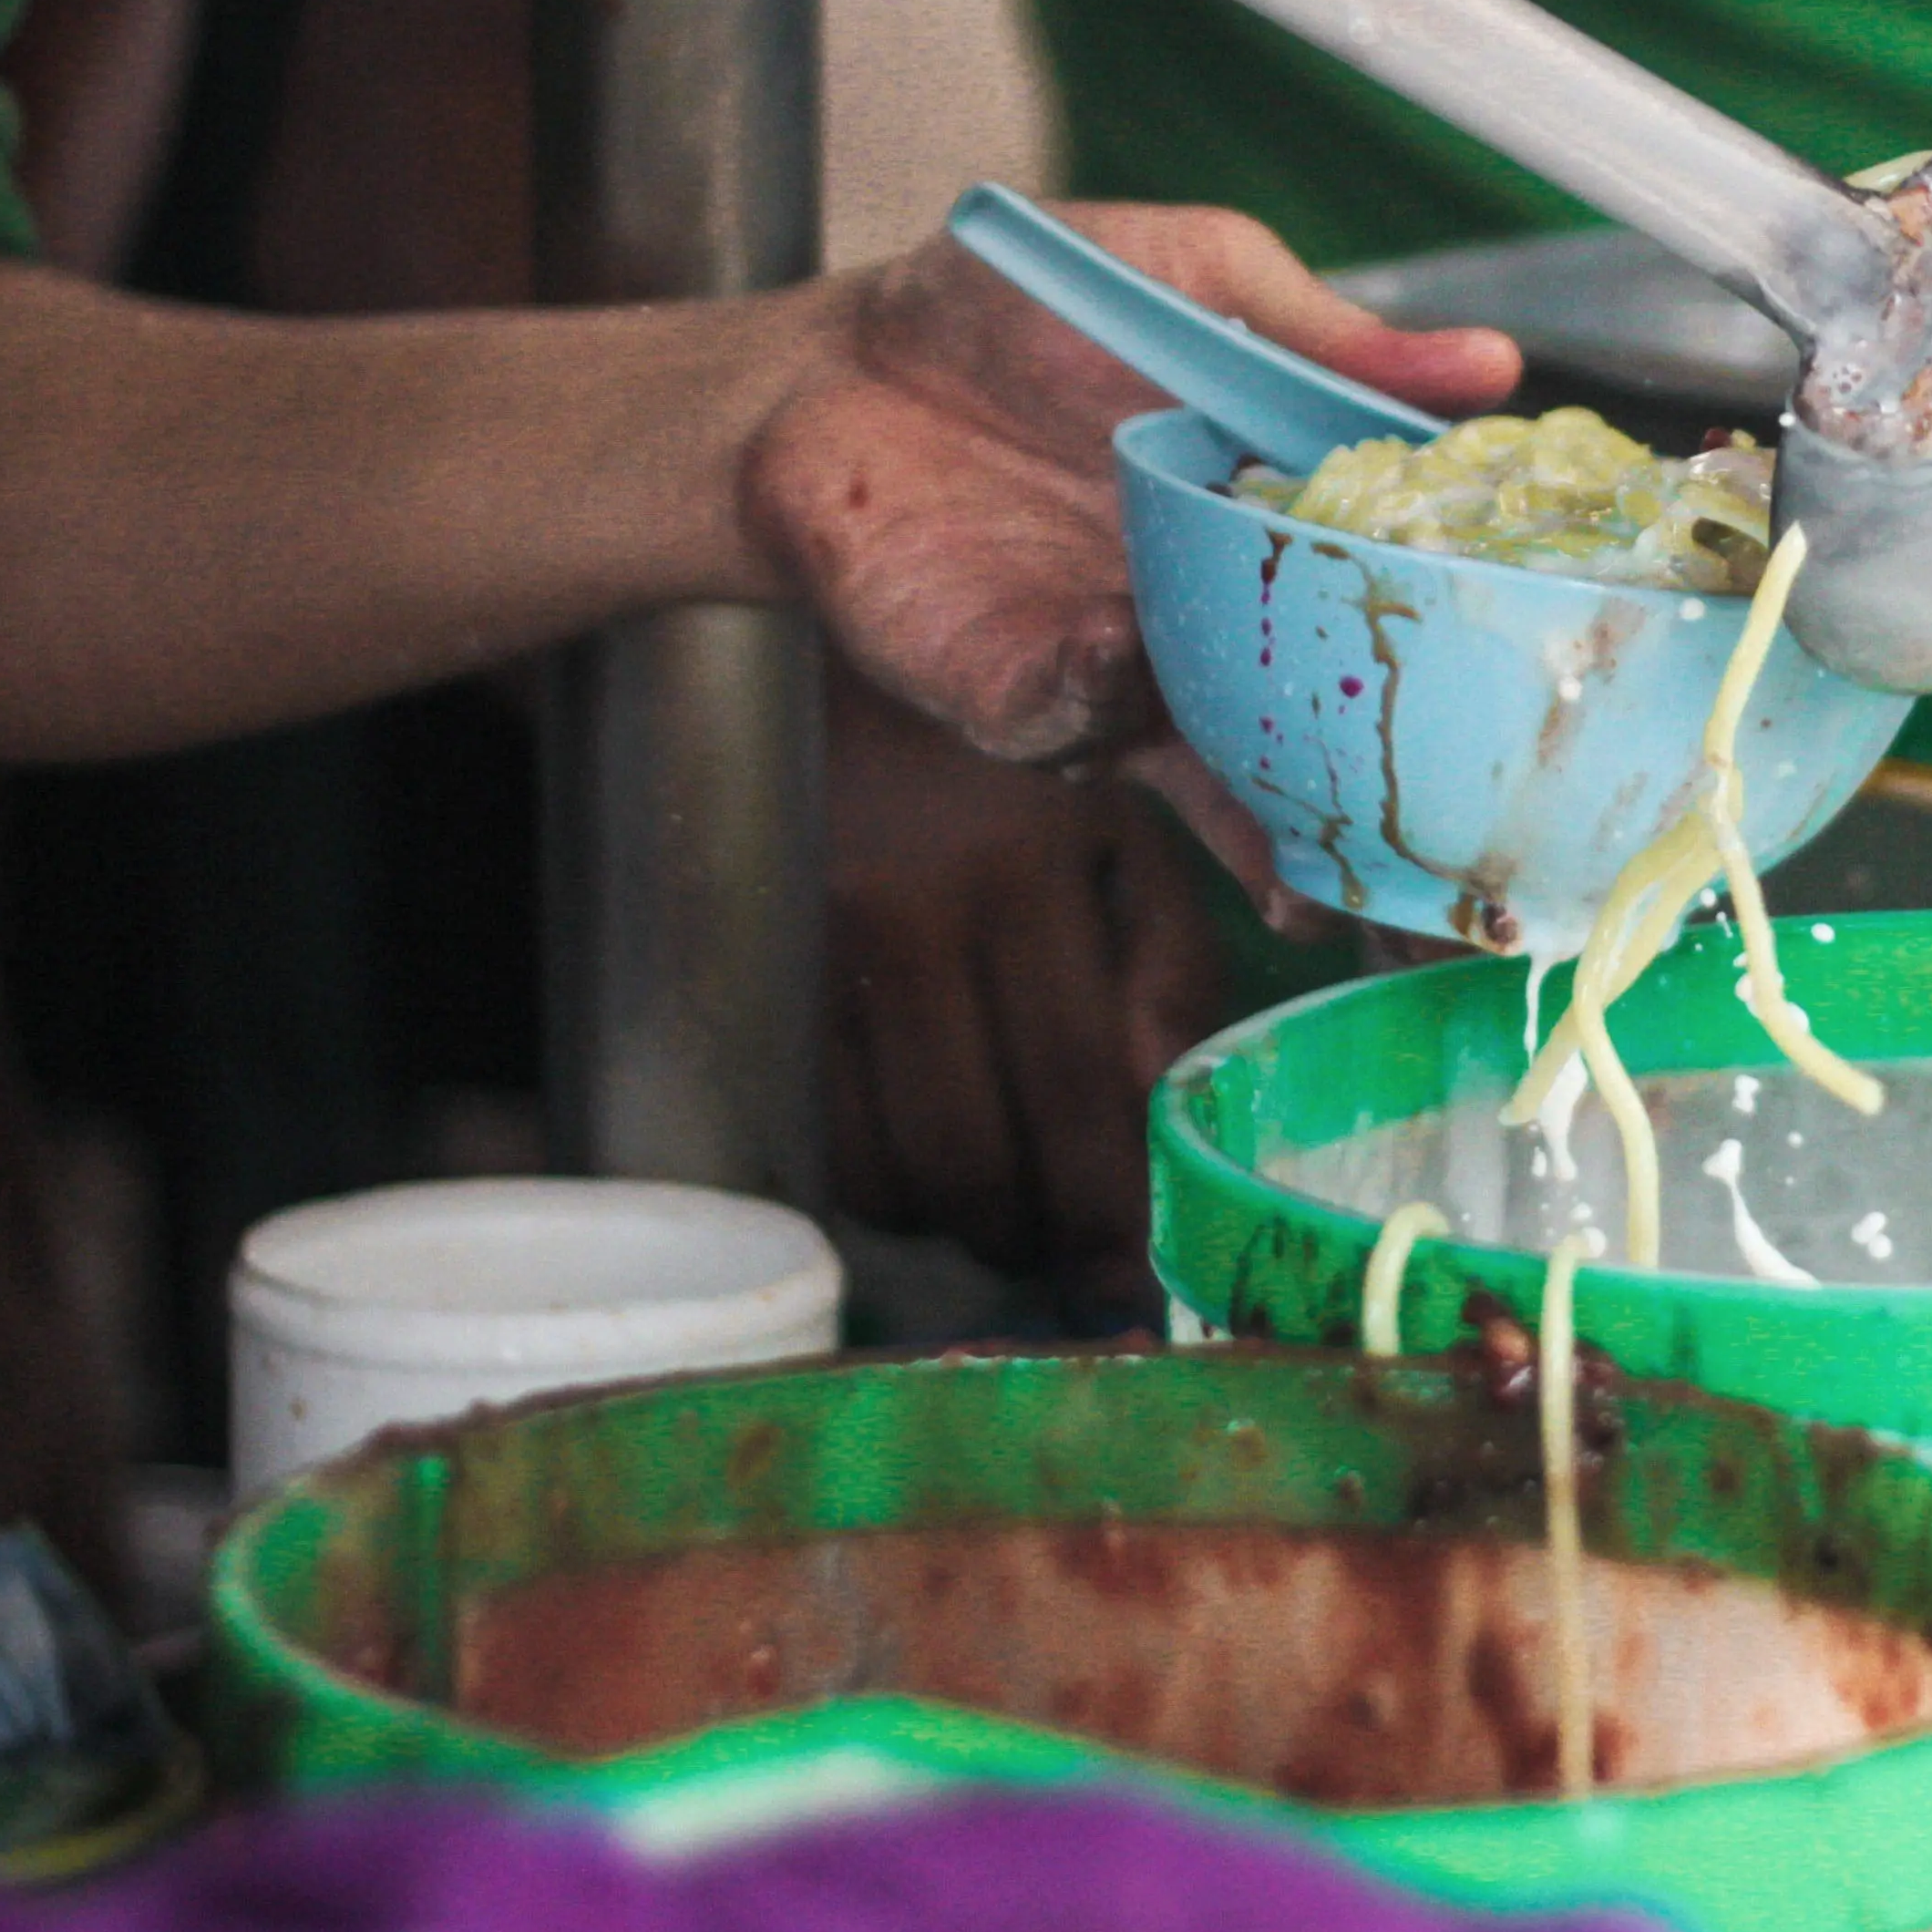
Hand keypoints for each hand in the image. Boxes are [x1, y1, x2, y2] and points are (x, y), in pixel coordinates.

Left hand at [743, 203, 1516, 769]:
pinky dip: (1114, 699)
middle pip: (1349, 730)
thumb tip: (1492, 364)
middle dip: (1418, 801)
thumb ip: (1332, 335)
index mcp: (1290, 523)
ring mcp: (1131, 674)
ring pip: (1234, 771)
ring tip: (1334, 794)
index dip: (1488, 640)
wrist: (827, 369)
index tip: (1569, 668)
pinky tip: (1128, 648)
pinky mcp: (1022, 699)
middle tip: (1490, 829)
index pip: (1415, 597)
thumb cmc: (1011, 312)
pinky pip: (1086, 727)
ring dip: (1288, 790)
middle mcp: (1228, 620)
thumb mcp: (1197, 278)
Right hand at [819, 670, 1230, 1310]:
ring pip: (893, 1164)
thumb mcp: (1120, 824)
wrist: (814, 662)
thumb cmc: (1010, 758)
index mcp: (1026, 864)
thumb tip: (1177, 1101)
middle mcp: (913, 909)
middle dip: (1038, 1239)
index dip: (1110, 1204)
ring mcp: (816, 945)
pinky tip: (932, 1173)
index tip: (1142, 1270)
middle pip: (976, 1152)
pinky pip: (824, 1136)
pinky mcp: (755, 972)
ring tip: (1015, 1215)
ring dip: (962, 1223)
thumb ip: (1170, 960)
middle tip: (1082, 1267)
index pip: (1075, 1087)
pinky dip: (887, 1188)